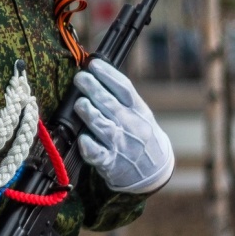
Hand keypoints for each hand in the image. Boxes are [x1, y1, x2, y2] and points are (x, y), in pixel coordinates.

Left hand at [73, 58, 174, 193]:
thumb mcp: (140, 114)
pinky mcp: (110, 163)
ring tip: (79, 103)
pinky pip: (98, 154)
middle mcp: (131, 126)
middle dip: (93, 89)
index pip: (124, 89)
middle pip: (110, 104)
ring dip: (90, 113)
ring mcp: (121, 145)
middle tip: (80, 77)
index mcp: (138, 111)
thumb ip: (121, 98)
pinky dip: (89, 146)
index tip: (93, 64)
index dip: (108, 75)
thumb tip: (96, 73)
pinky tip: (82, 138)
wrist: (155, 172)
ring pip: (103, 127)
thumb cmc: (141, 136)